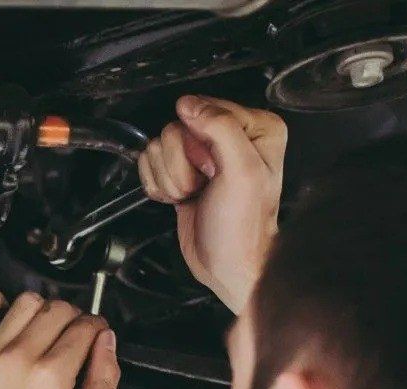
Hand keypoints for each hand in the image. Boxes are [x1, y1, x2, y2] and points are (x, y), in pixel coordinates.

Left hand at [0, 291, 118, 388]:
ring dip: (39, 309)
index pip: (85, 326)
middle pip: (57, 309)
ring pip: (23, 304)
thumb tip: (106, 339)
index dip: (95, 326)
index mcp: (52, 375)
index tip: (92, 334)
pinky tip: (3, 310)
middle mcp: (18, 358)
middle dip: (71, 316)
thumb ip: (105, 379)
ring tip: (38, 327)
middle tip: (68, 333)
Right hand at [139, 95, 286, 312]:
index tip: (214, 170)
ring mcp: (202, 156)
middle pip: (175, 129)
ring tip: (194, 194)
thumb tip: (188, 105)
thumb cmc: (243, 227)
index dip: (199, 143)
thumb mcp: (242, 171)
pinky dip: (159, 185)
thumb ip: (220, 129)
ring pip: (158, 146)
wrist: (228, 265)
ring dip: (170, 178)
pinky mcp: (181, 172)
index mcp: (256, 127)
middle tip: (204, 184)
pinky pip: (150, 163)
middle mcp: (229, 136)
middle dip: (181, 164)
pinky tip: (181, 198)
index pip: (203, 110)